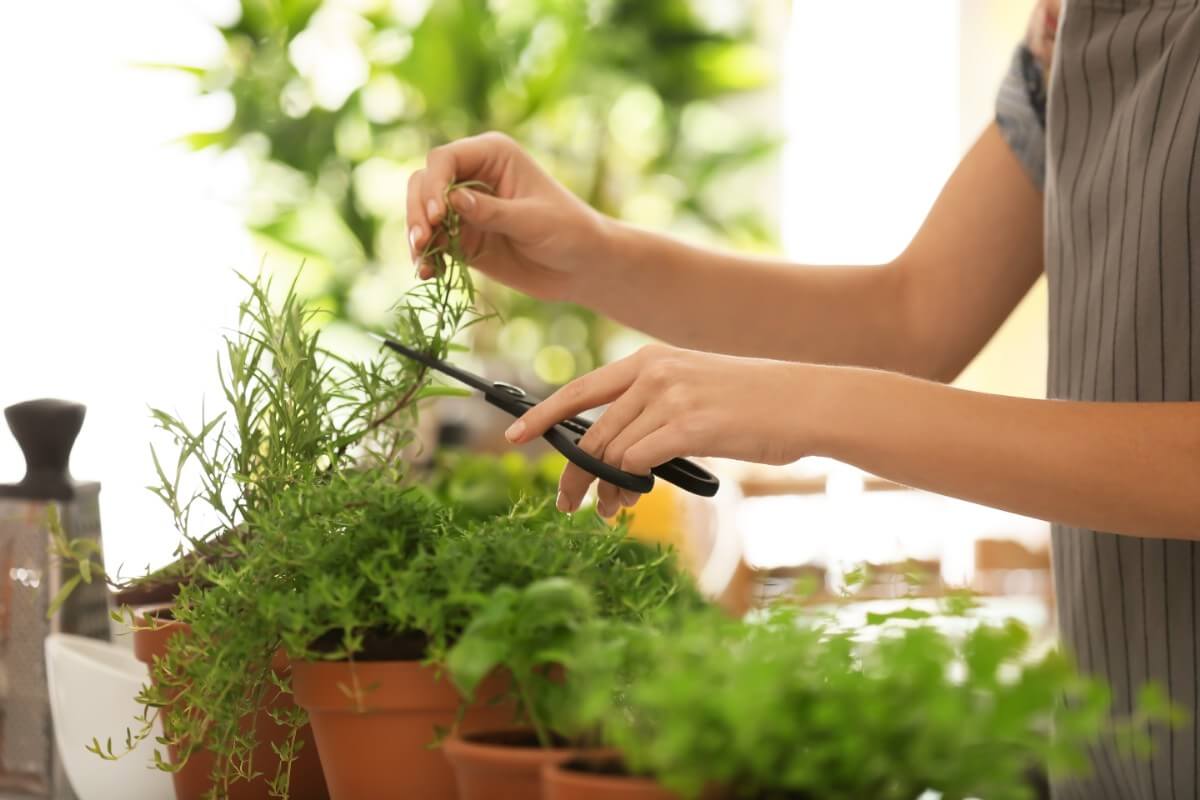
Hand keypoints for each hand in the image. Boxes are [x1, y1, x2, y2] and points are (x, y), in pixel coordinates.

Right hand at [406, 132, 607, 300]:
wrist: (581, 266)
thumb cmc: (569, 231)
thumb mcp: (534, 220)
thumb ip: (493, 212)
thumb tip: (452, 201)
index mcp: (492, 155)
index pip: (445, 159)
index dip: (434, 184)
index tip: (436, 214)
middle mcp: (472, 176)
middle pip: (424, 183)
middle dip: (417, 210)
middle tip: (422, 240)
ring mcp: (465, 209)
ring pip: (421, 213)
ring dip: (416, 235)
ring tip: (422, 260)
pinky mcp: (463, 238)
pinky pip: (434, 243)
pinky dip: (427, 257)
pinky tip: (428, 273)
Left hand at [503, 344, 818, 516]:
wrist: (807, 402)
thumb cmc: (754, 405)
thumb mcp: (694, 391)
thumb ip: (651, 411)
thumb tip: (612, 459)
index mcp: (649, 360)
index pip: (580, 389)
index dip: (542, 415)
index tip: (513, 436)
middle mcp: (653, 372)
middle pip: (591, 432)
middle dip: (574, 474)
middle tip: (568, 504)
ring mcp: (670, 397)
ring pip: (612, 454)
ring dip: (606, 490)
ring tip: (613, 510)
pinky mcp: (688, 426)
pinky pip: (636, 464)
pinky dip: (627, 489)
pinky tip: (631, 502)